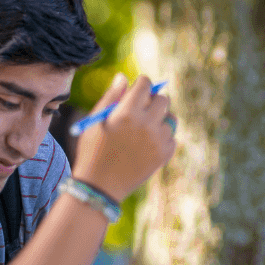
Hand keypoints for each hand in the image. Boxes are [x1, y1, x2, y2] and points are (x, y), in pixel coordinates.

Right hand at [72, 73, 175, 201]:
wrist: (99, 187)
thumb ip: (111, 96)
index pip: (146, 84)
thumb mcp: (94, 121)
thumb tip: (123, 77)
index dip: (141, 85)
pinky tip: (147, 144)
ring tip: (144, 129)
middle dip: (152, 100)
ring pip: (170, 118)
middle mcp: (146, 124)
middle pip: (163, 99)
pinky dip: (163, 137)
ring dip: (160, 119)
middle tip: (141, 109)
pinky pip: (172, 137)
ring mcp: (158, 140)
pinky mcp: (164, 155)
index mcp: (127, 112)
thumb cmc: (92, 150)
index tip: (137, 90)